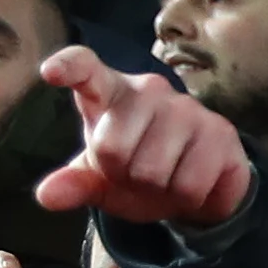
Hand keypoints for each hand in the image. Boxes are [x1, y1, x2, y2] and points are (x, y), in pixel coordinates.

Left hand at [30, 51, 253, 224]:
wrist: (197, 185)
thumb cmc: (138, 171)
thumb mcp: (101, 180)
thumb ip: (74, 183)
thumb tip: (46, 195)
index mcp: (110, 92)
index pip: (85, 69)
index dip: (69, 68)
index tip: (51, 72)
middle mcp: (149, 90)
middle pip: (113, 149)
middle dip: (124, 177)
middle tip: (139, 174)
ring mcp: (188, 108)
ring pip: (154, 172)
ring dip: (157, 191)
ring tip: (167, 179)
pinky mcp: (221, 131)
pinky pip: (190, 184)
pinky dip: (187, 199)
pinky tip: (192, 184)